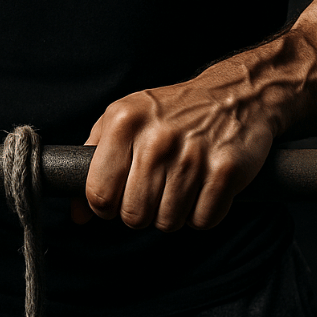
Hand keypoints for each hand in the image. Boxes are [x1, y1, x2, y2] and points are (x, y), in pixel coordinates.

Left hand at [72, 58, 280, 230]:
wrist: (237, 94)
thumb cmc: (173, 112)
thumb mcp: (124, 121)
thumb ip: (93, 162)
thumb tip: (79, 215)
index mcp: (124, 122)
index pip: (99, 194)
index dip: (107, 207)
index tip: (119, 198)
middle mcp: (156, 138)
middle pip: (134, 215)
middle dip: (143, 213)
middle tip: (155, 192)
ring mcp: (193, 155)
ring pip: (168, 222)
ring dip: (174, 214)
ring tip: (181, 187)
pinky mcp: (225, 170)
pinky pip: (203, 220)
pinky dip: (203, 214)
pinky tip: (204, 189)